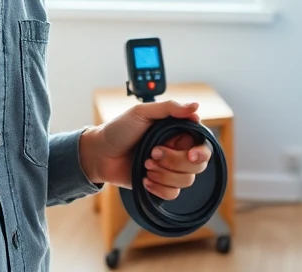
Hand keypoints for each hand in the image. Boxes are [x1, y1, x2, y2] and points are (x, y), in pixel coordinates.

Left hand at [79, 100, 213, 200]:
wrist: (98, 153)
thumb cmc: (118, 129)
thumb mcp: (141, 112)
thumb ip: (170, 108)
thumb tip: (196, 106)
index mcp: (177, 132)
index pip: (203, 144)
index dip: (201, 152)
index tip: (191, 155)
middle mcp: (177, 151)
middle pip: (198, 166)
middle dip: (175, 162)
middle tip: (152, 153)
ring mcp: (169, 169)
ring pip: (187, 181)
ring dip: (165, 174)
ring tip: (145, 164)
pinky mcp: (160, 185)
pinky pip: (173, 194)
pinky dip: (159, 188)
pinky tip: (145, 179)